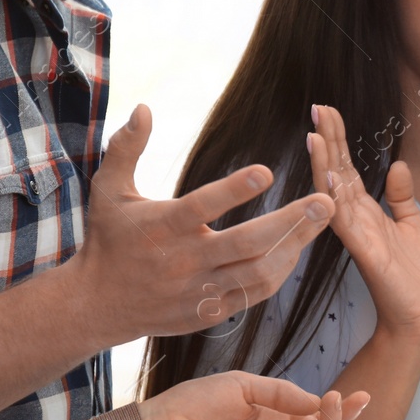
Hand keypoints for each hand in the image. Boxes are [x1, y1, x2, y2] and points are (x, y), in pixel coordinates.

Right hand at [74, 104, 335, 340]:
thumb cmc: (107, 240)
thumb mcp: (107, 190)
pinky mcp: (207, 312)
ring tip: (320, 221)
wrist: (95, 306)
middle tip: (325, 200)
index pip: (202, 206)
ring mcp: (198, 290)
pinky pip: (251, 295)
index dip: (233, 189)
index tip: (267, 170)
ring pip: (256, 273)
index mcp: (163, 226)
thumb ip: (126, 149)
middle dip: (290, 223)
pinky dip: (277, 274)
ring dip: (294, 247)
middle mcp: (184, 260)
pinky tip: (295, 250)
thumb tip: (143, 107)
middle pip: (246, 243)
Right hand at [306, 104, 419, 340]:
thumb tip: (397, 166)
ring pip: (334, 194)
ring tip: (314, 134)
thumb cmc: (418, 275)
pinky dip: (335, 199)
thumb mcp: (415, 224)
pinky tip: (328, 177)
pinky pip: (345, 222)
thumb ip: (402, 197)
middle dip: (328, 140)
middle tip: (317, 108)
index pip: (348, 169)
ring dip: (324, 164)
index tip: (328, 110)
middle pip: (336, 173)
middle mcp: (357, 219)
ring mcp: (358, 235)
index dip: (338, 140)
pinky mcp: (365, 252)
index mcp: (368, 211)